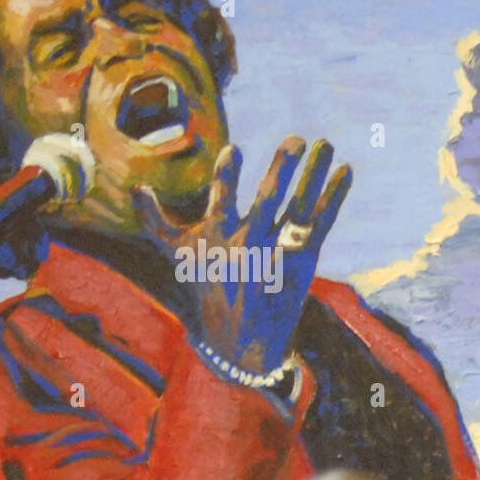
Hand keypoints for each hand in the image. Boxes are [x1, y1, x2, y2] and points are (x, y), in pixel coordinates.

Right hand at [133, 136, 351, 372]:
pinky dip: (334, 196)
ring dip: (314, 174)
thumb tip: (134, 187)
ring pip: (300, 206)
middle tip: (294, 139)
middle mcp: (250, 245)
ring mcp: (280, 252)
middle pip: (268, 200)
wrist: (241, 340)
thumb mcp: (178, 255)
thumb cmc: (207, 285)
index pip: (221, 201)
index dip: (226, 177)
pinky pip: (321, 222)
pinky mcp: (303, 260)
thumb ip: (155, 220)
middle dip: (281, 169)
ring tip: (326, 143)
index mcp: (219, 238)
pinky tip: (346, 170)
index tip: (233, 149)